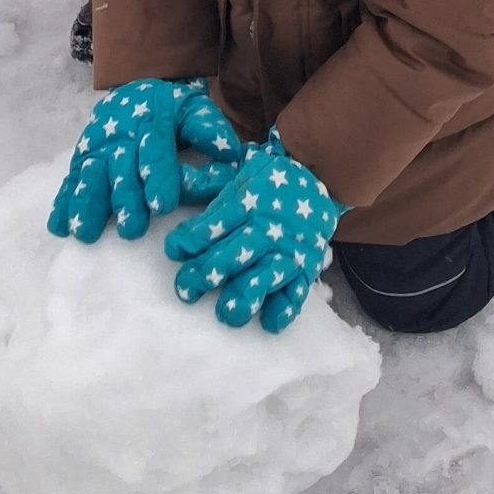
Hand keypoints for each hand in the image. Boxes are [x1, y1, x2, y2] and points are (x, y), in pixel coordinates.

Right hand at [48, 78, 243, 241]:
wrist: (136, 86)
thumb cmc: (172, 108)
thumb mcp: (195, 108)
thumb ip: (210, 129)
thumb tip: (230, 151)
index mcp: (151, 119)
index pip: (154, 149)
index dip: (158, 177)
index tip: (162, 205)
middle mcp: (120, 134)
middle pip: (120, 169)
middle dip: (125, 199)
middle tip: (132, 229)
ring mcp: (97, 146)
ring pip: (91, 176)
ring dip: (87, 204)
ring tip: (85, 231)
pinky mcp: (81, 157)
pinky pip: (71, 180)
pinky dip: (64, 202)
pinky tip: (59, 226)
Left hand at [164, 134, 343, 331]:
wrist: (320, 178)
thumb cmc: (268, 181)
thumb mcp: (238, 171)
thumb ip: (207, 182)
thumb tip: (176, 179)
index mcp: (247, 203)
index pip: (215, 225)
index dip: (192, 239)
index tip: (174, 250)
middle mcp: (266, 229)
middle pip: (235, 254)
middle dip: (208, 273)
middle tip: (186, 291)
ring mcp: (287, 250)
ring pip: (265, 276)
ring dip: (246, 295)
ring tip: (227, 313)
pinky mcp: (305, 268)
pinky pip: (296, 291)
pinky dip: (285, 308)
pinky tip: (269, 322)